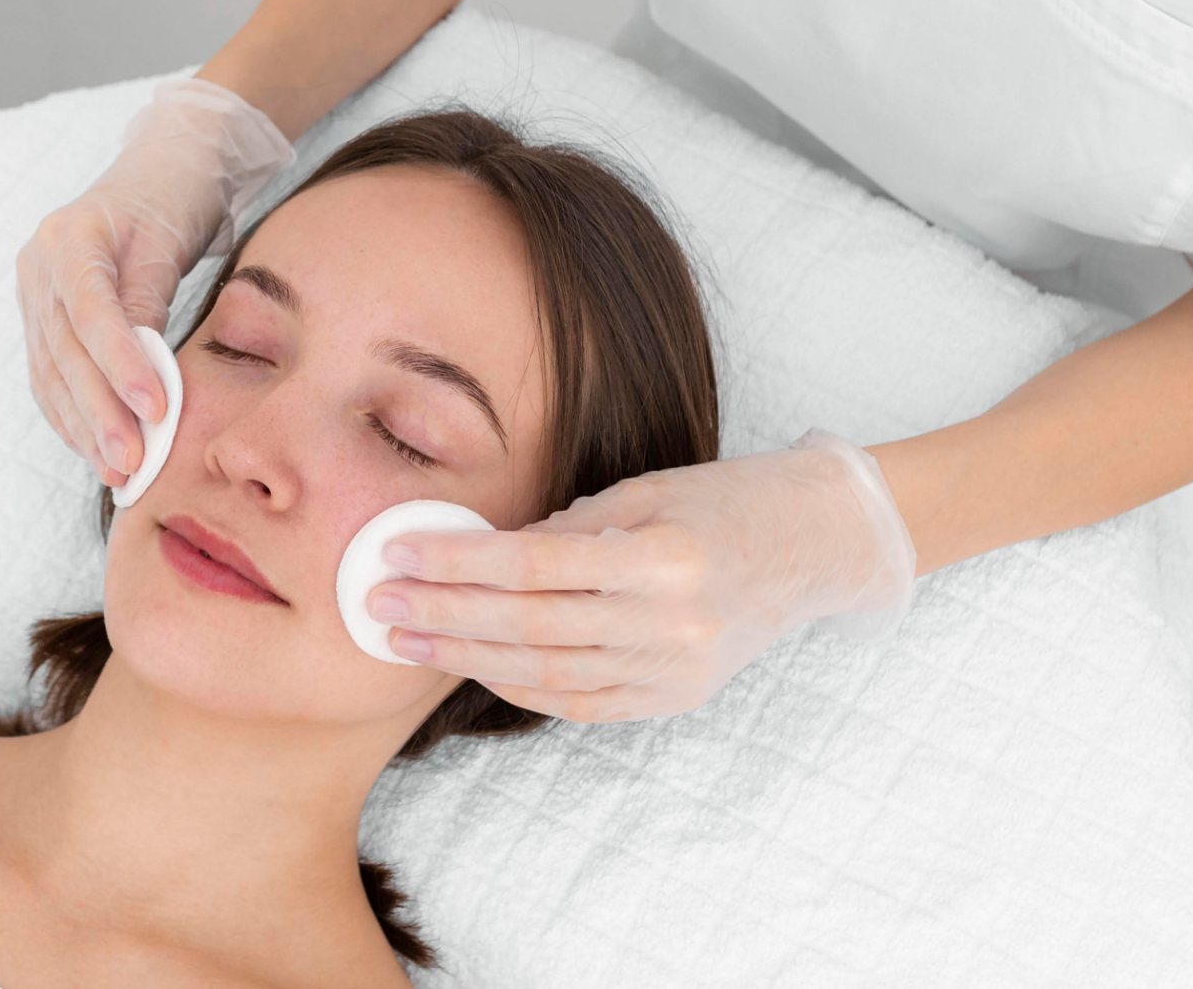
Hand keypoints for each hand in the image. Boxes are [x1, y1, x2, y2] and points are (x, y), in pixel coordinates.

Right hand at [19, 77, 292, 482]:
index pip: (91, 315)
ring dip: (84, 429)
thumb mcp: (169, 241)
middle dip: (99, 414)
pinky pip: (52, 375)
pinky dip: (74, 415)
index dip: (120, 367)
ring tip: (118, 472)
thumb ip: (148, 301)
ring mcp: (33, 294)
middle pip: (65, 353)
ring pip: (52, 374)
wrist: (163, 168)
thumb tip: (141, 374)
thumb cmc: (175, 199)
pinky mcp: (42, 318)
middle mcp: (38, 267)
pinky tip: (96, 450)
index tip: (155, 409)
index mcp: (67, 237)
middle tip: (132, 463)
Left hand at [365, 432, 916, 720]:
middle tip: (377, 606)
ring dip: (468, 659)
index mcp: (663, 556)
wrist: (814, 544)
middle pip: (530, 628)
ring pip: (548, 674)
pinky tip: (473, 667)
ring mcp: (675, 670)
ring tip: (408, 640)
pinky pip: (581, 702)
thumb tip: (480, 553)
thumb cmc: (723, 499)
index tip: (398, 555)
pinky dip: (521, 686)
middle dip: (444, 618)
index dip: (458, 565)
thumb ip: (566, 528)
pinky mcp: (676, 696)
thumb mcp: (644, 490)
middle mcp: (671, 623)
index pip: (534, 567)